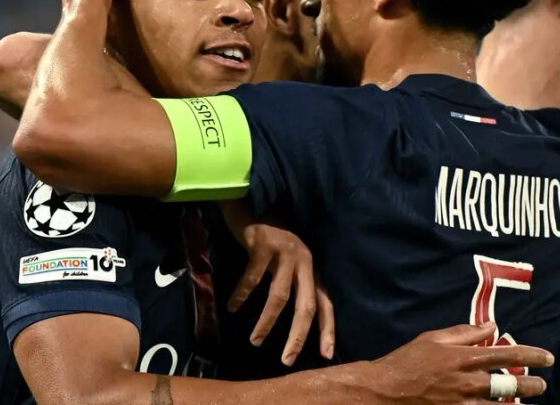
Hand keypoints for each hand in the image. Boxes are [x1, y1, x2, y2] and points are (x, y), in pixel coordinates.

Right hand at [226, 213, 333, 366]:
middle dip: (299, 335)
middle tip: (287, 360)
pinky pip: (253, 277)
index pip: (325, 302)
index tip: (326, 355)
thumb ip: (291, 282)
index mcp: (311, 267)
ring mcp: (285, 251)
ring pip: (280, 296)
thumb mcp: (285, 261)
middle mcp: (304, 260)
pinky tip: (232, 307)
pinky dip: (242, 295)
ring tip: (255, 341)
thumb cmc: (268, 236)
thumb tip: (294, 319)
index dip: (327, 328)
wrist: (251, 198)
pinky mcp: (264, 244)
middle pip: (307, 304)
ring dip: (267, 322)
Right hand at [368, 323, 551, 403]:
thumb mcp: (433, 339)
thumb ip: (464, 333)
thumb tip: (491, 326)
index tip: (548, 358)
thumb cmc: (406, 362)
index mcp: (464, 359)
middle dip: (531, 385)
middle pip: (510, 385)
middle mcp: (468, 384)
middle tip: (542, 385)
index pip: (507, 355)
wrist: (383, 392)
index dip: (532, 356)